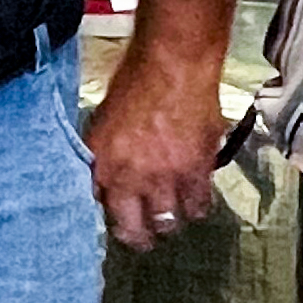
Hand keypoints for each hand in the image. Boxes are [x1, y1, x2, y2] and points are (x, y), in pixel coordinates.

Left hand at [86, 50, 222, 251]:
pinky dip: (197, 207)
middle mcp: (133, 181)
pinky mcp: (197, 173)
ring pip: (169, 222)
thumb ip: (104, 155)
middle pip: (137, 230)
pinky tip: (196, 201)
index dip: (117, 222)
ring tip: (173, 216)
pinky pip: (199, 207)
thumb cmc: (133, 82)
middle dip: (141, 237)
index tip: (123, 223)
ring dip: (170, 221)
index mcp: (105, 167)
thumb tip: (105, 178)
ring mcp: (167, 180)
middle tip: (147, 235)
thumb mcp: (103, 122)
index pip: (106, 213)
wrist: (173, 65)